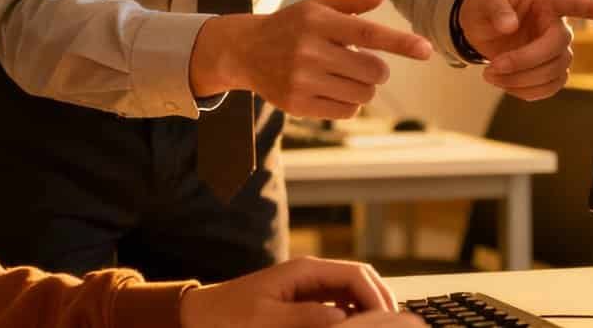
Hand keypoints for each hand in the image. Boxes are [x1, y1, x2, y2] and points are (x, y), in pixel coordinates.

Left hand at [180, 256, 422, 327]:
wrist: (199, 318)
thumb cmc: (227, 318)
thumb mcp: (266, 321)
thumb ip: (305, 318)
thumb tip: (343, 317)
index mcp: (305, 271)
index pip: (356, 275)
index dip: (377, 298)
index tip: (388, 322)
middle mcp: (310, 275)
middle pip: (359, 281)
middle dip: (379, 302)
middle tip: (393, 327)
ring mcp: (307, 289)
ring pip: (351, 294)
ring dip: (366, 310)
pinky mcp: (302, 304)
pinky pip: (337, 307)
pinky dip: (351, 318)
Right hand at [189, 0, 432, 118]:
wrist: (246, 51)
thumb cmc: (291, 24)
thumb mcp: (317, 5)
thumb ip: (351, 2)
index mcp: (318, 21)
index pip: (367, 33)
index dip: (400, 42)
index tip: (426, 50)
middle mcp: (309, 50)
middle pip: (372, 71)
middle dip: (376, 70)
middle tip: (361, 63)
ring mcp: (302, 79)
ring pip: (362, 95)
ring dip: (363, 88)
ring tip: (343, 76)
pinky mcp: (297, 104)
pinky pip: (345, 111)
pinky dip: (348, 103)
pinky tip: (332, 90)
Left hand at [459, 0, 592, 100]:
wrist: (480, 27)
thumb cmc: (485, 6)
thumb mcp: (484, 0)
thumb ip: (496, 9)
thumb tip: (509, 26)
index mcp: (546, 1)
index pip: (577, 4)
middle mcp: (557, 25)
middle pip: (558, 49)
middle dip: (525, 62)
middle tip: (491, 68)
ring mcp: (555, 50)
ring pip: (555, 73)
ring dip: (522, 81)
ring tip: (490, 75)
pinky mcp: (550, 70)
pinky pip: (548, 88)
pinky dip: (525, 91)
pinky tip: (503, 83)